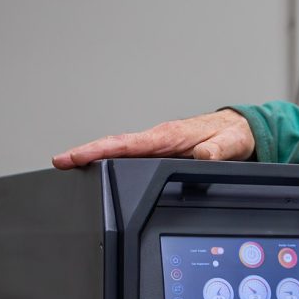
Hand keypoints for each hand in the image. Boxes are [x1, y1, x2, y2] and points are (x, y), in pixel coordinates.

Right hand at [51, 109, 255, 168]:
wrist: (240, 130)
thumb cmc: (234, 134)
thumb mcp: (232, 144)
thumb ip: (219, 151)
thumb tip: (204, 156)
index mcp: (170, 136)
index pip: (128, 144)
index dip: (99, 150)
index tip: (75, 155)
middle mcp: (160, 139)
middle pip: (116, 146)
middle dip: (86, 152)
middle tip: (59, 161)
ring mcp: (158, 145)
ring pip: (121, 150)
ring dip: (95, 156)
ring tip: (68, 164)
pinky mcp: (161, 151)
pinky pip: (132, 155)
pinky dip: (112, 159)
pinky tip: (98, 168)